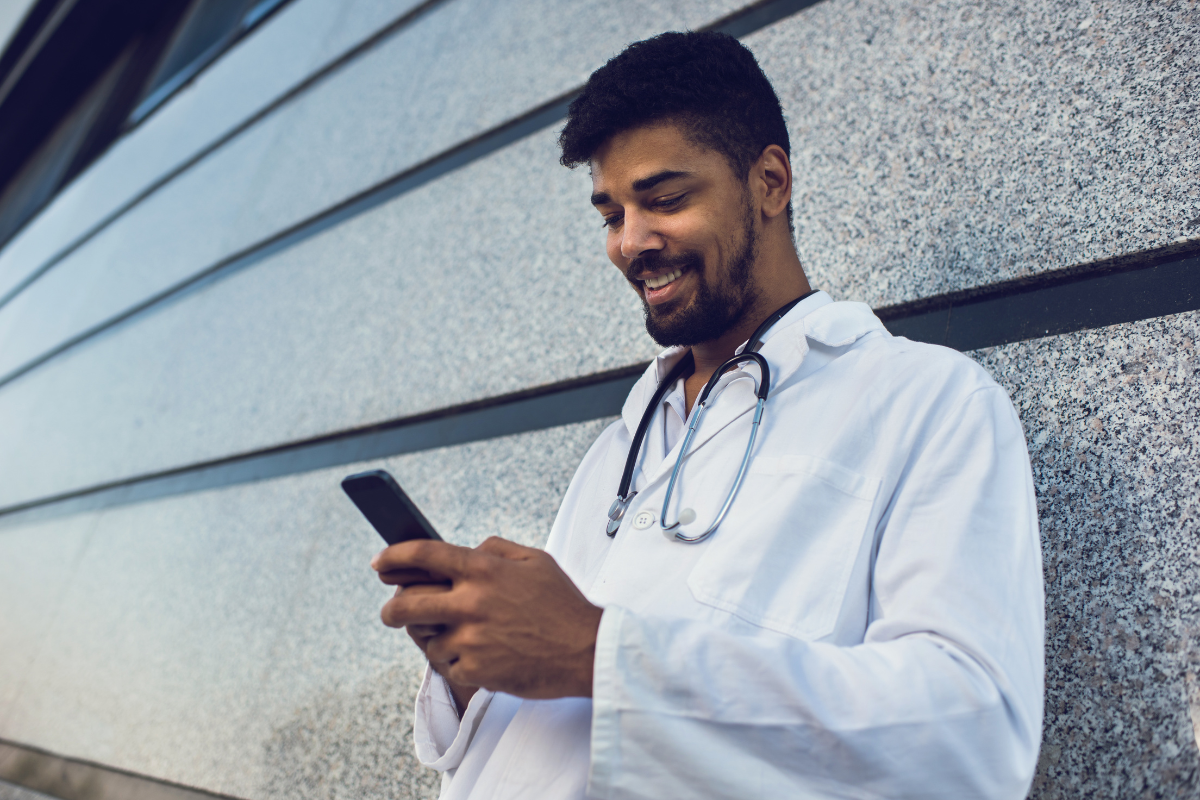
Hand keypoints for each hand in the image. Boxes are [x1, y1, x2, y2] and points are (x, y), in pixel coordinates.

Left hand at [372, 537, 602, 698]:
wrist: (586, 652)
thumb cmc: (562, 604)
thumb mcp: (534, 560)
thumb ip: (494, 549)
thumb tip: (465, 549)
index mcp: (484, 569)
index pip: (423, 555)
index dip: (393, 556)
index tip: (379, 563)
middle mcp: (471, 602)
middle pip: (405, 604)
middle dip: (391, 609)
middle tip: (392, 611)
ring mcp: (471, 638)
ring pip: (424, 639)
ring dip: (433, 637)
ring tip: (459, 635)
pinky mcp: (475, 669)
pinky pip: (445, 666)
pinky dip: (454, 661)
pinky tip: (477, 655)